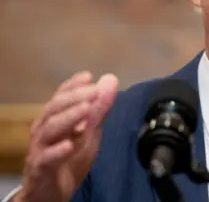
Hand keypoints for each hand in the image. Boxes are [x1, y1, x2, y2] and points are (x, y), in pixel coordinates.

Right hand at [14, 72, 118, 201]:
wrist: (51, 194)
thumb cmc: (69, 160)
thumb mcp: (90, 134)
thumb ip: (100, 109)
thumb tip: (110, 80)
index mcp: (55, 119)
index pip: (61, 97)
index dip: (73, 86)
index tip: (89, 76)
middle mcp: (44, 130)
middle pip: (54, 109)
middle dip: (74, 97)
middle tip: (93, 90)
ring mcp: (40, 149)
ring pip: (50, 129)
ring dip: (69, 118)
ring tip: (86, 109)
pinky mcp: (40, 169)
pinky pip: (46, 158)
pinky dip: (57, 150)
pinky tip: (70, 144)